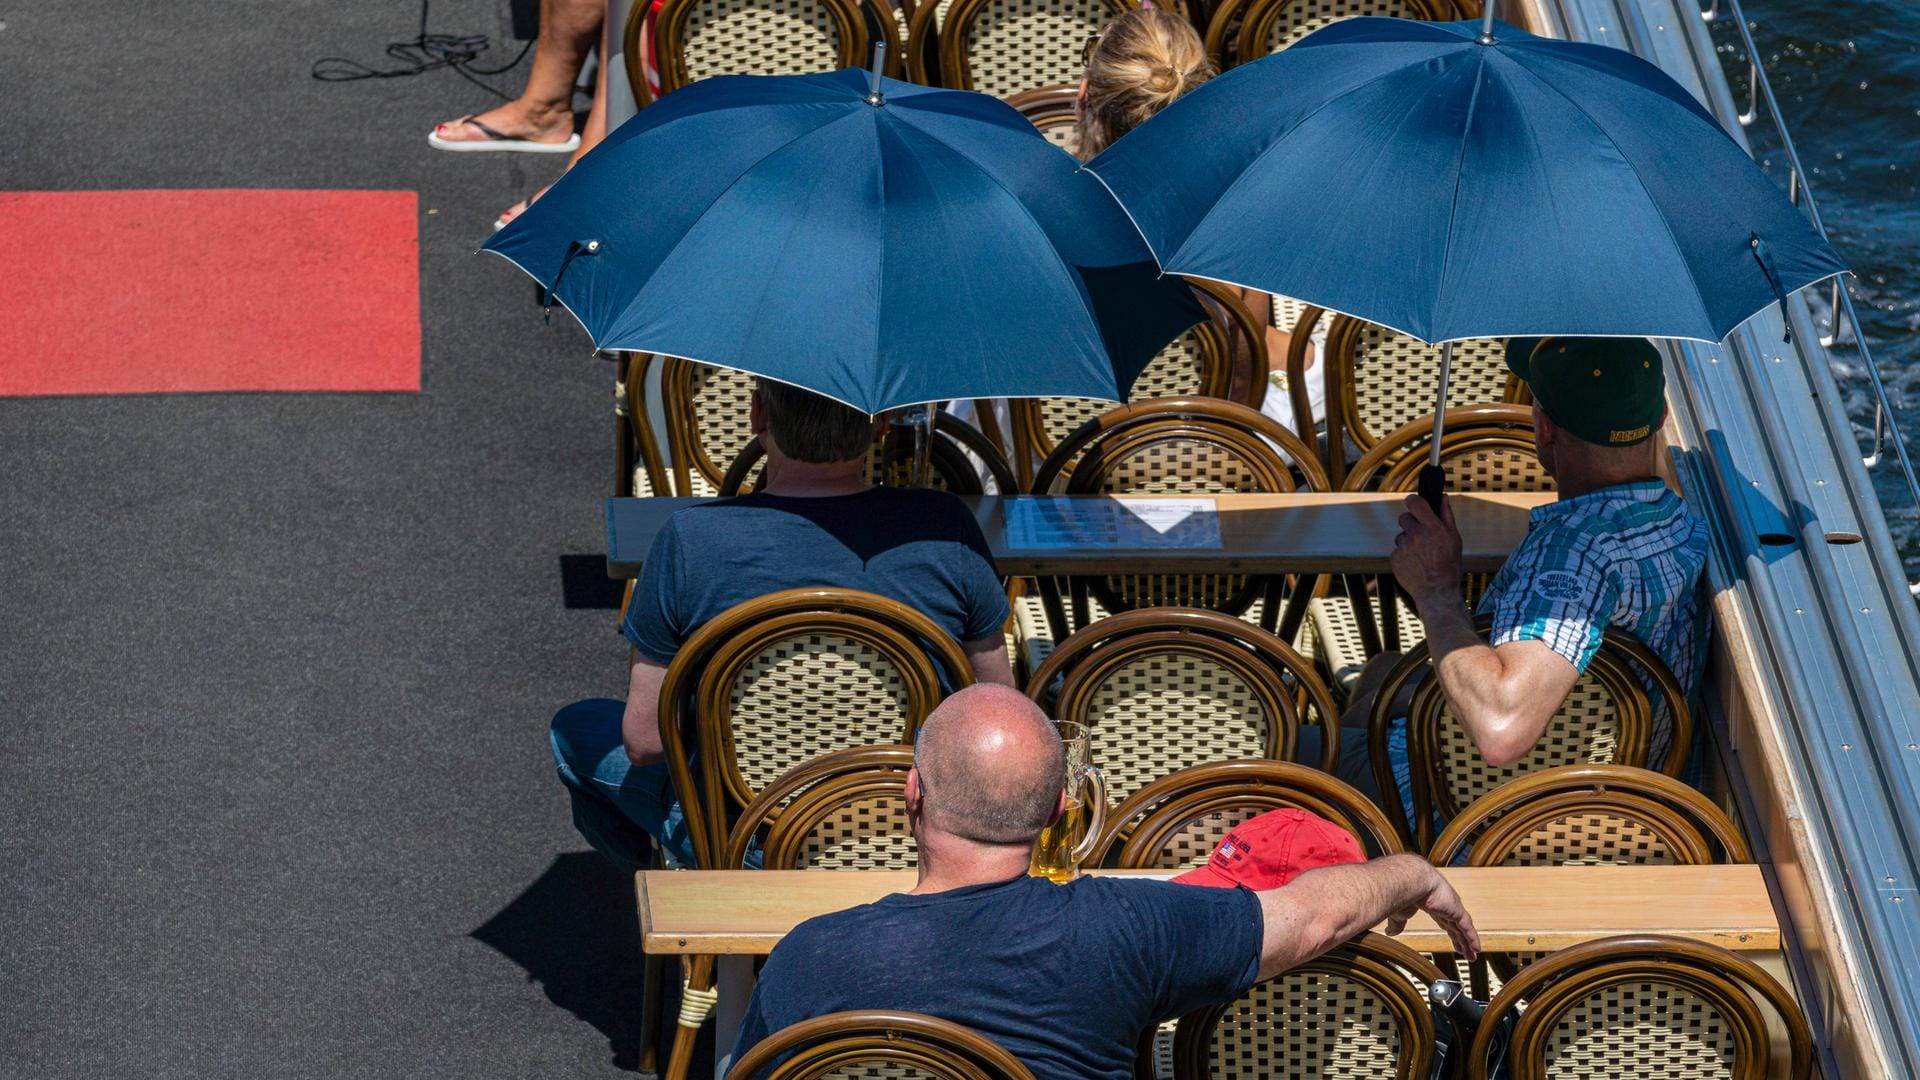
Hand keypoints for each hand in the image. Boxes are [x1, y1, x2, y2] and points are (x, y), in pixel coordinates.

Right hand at [1384, 870, 1480, 961]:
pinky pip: (1467, 928)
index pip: (1443, 920)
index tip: (1452, 937)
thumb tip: (1391, 932)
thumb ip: (1398, 923)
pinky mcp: (1457, 912)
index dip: (1448, 930)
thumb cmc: (1402, 892)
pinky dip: (1472, 939)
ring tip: (1473, 954)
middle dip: (1460, 939)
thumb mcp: (1400, 912)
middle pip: (1455, 926)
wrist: (1410, 881)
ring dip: (1467, 943)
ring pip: (1463, 929)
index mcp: (1430, 904)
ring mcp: (1451, 908)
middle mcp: (1444, 906)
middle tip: (1465, 950)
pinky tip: (1476, 949)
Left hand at [1390, 493, 1463, 609]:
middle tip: (1421, 535)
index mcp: (1433, 528)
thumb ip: (1447, 516)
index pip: (1415, 502)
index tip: (1414, 503)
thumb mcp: (1454, 539)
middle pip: (1404, 518)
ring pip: (1401, 536)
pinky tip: (1415, 563)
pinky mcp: (1395, 558)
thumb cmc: (1449, 565)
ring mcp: (1404, 547)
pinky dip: (1403, 555)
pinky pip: (1397, 550)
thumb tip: (1443, 497)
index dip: (1412, 501)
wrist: (1437, 592)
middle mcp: (1417, 535)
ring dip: (1408, 541)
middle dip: (1411, 524)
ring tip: (1421, 555)